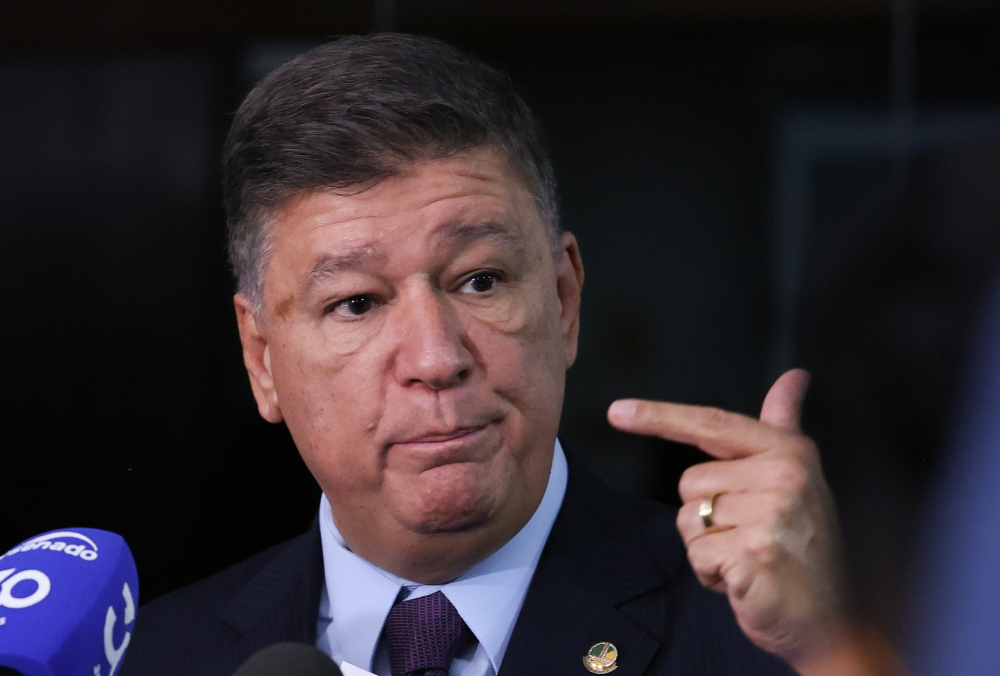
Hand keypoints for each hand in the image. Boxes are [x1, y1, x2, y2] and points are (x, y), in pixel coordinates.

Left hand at [607, 369, 846, 671]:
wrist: (832, 621)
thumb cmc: (804, 547)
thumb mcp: (799, 480)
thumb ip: (783, 425)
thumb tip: (793, 377)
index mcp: (788, 452)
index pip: (711, 423)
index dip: (659, 416)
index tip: (616, 411)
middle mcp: (784, 477)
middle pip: (689, 482)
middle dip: (705, 516)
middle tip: (749, 537)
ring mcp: (772, 516)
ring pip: (688, 520)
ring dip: (707, 548)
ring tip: (748, 558)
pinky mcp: (755, 554)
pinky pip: (697, 554)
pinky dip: (711, 574)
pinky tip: (744, 580)